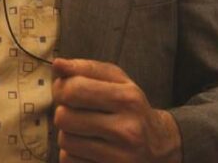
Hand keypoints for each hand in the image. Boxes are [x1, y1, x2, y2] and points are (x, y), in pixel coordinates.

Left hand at [52, 58, 181, 162]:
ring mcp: (119, 158)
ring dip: (68, 133)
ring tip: (84, 130)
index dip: (61, 88)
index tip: (66, 90)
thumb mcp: (118, 81)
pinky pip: (68, 160)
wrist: (160, 147)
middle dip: (64, 111)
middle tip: (75, 111)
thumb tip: (57, 64)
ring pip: (64, 140)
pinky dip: (72, 152)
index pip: (74, 89)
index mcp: (128, 99)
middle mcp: (126, 130)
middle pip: (64, 116)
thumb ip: (86, 69)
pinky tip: (88, 147)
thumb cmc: (131, 107)